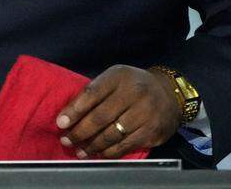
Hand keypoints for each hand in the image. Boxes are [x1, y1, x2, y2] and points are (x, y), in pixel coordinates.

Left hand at [55, 64, 180, 158]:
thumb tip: (69, 115)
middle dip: (80, 132)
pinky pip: (125, 145)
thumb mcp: (115, 79)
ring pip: (112, 134)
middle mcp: (134, 93)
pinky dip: (109, 152)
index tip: (61, 123)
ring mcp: (145, 113)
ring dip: (92, 145)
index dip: (74, 110)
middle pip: (101, 116)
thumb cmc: (133, 86)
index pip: (92, 93)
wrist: (169, 93)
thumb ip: (95, 92)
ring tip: (80, 151)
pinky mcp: (152, 131)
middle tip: (67, 140)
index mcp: (119, 76)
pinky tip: (98, 154)